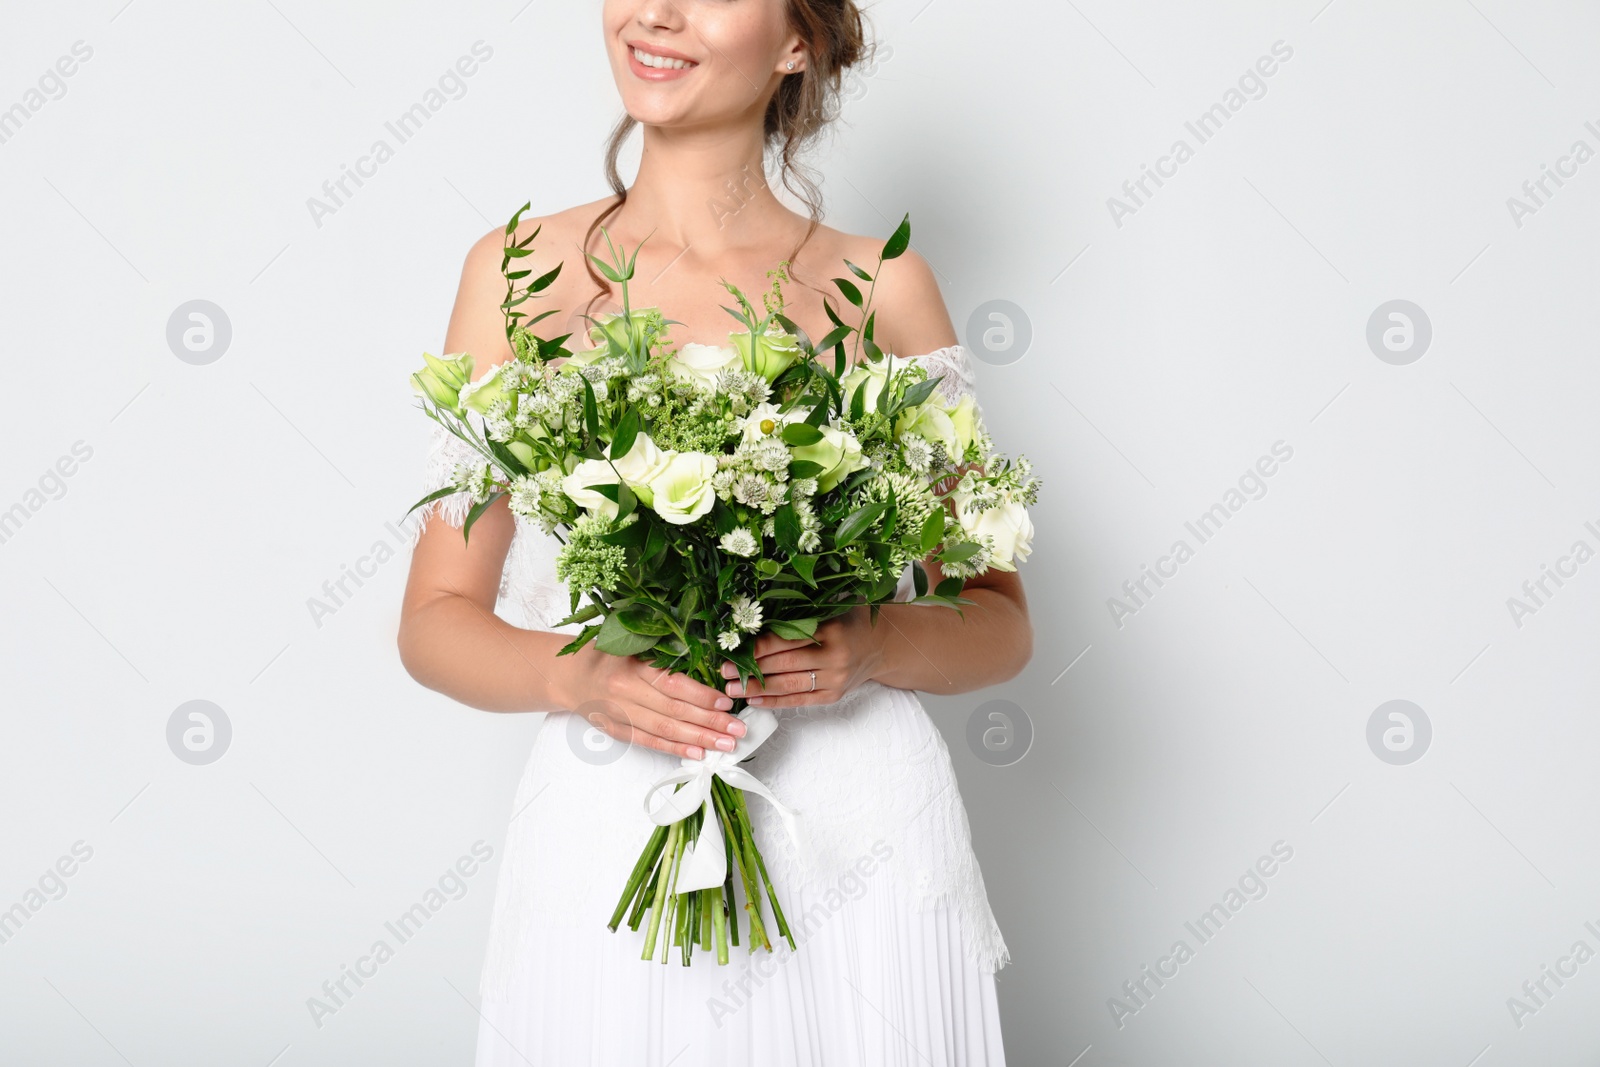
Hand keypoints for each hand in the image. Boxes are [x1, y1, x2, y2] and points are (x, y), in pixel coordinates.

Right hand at [563, 647, 746, 760]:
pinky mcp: (616, 730)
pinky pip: (650, 742)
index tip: (728, 702)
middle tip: (737, 729)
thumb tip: (712, 666)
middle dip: (709, 722)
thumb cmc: (609, 654)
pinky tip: (698, 753)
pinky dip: (675, 748)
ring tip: (725, 744)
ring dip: (698, 739)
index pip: (672, 683)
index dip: (702, 695)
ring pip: (664, 729)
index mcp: (632, 663)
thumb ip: (665, 652)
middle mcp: (624, 689)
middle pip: (673, 710)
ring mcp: (619, 712)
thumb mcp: (634, 643)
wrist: (569, 675)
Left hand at [721, 606, 887, 708]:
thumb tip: (756, 618)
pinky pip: (799, 701)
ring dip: (757, 689)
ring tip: (732, 689)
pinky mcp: (833, 696)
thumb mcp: (832, 608)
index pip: (788, 639)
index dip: (759, 646)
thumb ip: (801, 613)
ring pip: (789, 686)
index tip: (735, 649)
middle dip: (751, 669)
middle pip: (784, 665)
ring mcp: (835, 679)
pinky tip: (754, 701)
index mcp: (832, 630)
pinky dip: (775, 702)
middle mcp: (835, 657)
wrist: (883, 645)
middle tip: (724, 671)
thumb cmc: (850, 621)